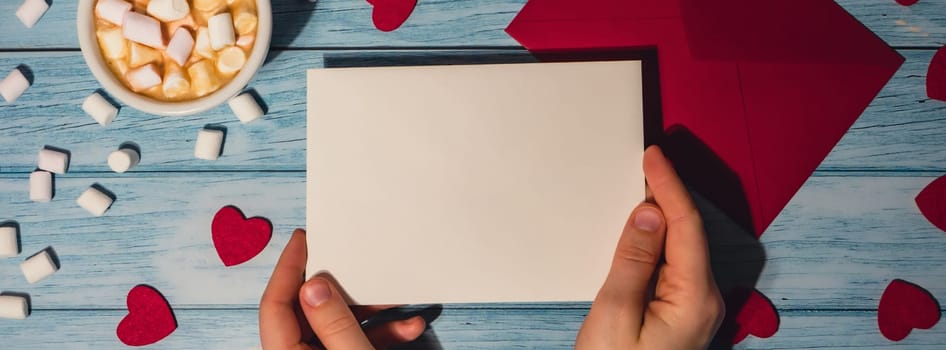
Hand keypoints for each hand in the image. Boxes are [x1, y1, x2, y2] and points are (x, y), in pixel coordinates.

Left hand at [259, 229, 426, 349]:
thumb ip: (335, 323)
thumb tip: (316, 285)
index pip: (275, 304)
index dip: (288, 267)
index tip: (304, 238)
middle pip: (308, 310)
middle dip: (341, 287)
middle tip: (351, 257)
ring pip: (337, 323)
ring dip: (369, 309)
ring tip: (395, 296)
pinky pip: (355, 340)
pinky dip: (381, 331)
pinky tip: (410, 327)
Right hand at [576, 146, 724, 348]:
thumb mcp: (615, 313)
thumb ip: (634, 260)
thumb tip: (649, 214)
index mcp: (694, 298)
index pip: (685, 225)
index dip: (669, 186)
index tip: (653, 156)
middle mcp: (704, 301)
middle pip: (690, 232)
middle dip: (670, 194)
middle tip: (648, 162)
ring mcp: (695, 309)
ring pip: (682, 247)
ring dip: (664, 216)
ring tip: (643, 187)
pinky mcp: (681, 314)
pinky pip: (674, 265)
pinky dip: (660, 241)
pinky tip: (644, 231)